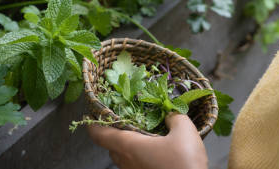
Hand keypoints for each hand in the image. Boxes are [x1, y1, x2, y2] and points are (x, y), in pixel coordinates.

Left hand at [87, 113, 208, 168]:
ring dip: (127, 146)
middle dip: (114, 133)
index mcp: (129, 146)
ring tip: (143, 136)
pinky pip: (134, 167)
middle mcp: (127, 162)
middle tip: (126, 120)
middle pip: (110, 146)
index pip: (99, 135)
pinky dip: (138, 157)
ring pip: (122, 158)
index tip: (94, 114)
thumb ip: (175, 117)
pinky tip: (155, 153)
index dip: (93, 123)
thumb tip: (170, 114)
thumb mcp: (185, 131)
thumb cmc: (185, 162)